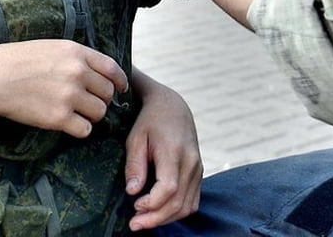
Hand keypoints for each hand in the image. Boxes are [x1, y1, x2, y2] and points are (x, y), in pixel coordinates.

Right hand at [0, 40, 128, 137]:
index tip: (121, 89)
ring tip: (75, 112)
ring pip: (99, 112)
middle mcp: (77, 72)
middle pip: (108, 93)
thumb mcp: (52, 47)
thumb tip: (100, 74)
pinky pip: (84, 129)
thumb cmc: (19, 60)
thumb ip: (77, 58)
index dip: (120, 82)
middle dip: (101, 99)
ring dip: (91, 115)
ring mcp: (69, 96)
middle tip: (87, 102)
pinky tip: (67, 123)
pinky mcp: (58, 118)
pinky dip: (79, 129)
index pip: (112, 69)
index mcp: (76, 52)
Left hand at [124, 75, 201, 230]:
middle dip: (155, 218)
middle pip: (178, 202)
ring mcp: (198, 169)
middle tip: (134, 225)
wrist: (173, 107)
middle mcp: (191, 162)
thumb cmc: (150, 121)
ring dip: (166, 219)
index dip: (152, 203)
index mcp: (174, 151)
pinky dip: (177, 212)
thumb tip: (133, 192)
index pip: (169, 187)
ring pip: (187, 206)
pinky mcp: (199, 173)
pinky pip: (192, 201)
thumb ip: (135, 165)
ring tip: (143, 221)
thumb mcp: (136, 137)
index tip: (134, 206)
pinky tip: (158, 213)